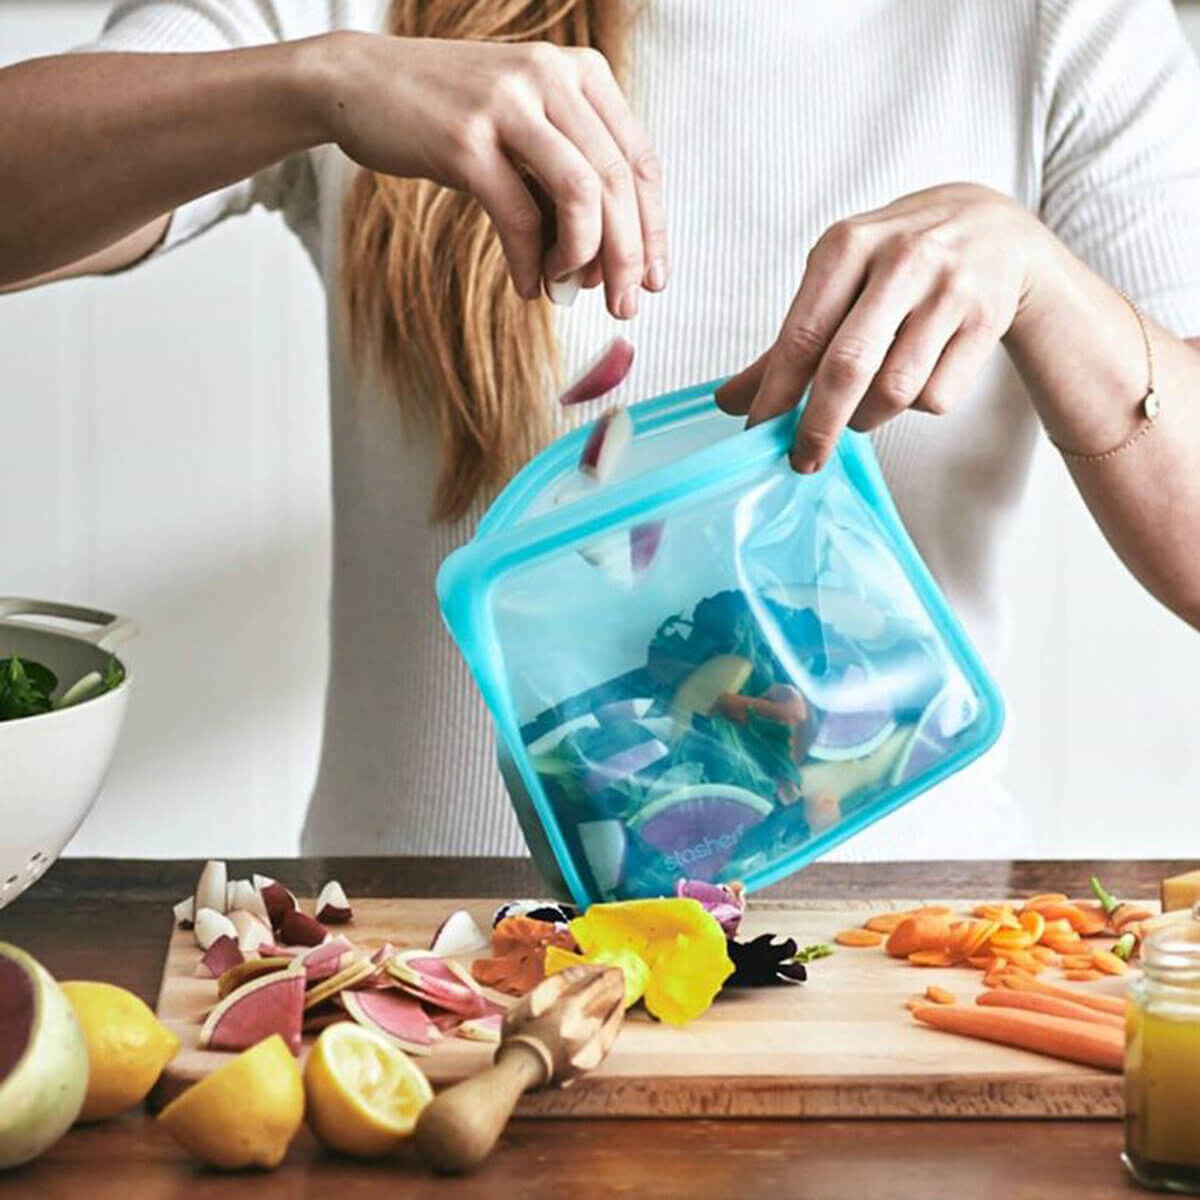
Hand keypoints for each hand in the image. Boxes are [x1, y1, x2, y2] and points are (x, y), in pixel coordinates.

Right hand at [315, 32, 666, 316]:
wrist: (360, 84)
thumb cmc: (448, 116)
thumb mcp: (524, 129)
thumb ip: (567, 180)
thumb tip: (605, 265)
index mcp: (578, 71)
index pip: (640, 160)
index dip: (654, 228)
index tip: (654, 279)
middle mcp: (550, 76)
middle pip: (618, 181)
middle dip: (629, 256)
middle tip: (623, 305)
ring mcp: (507, 103)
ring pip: (582, 193)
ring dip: (585, 259)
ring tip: (571, 293)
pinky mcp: (464, 140)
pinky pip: (519, 215)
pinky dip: (531, 262)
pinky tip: (530, 287)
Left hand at [715, 184, 1048, 470]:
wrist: (993, 227)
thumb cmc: (895, 261)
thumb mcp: (837, 280)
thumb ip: (786, 344)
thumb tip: (729, 402)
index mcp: (847, 246)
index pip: (801, 335)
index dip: (776, 393)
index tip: (759, 431)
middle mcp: (900, 261)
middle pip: (847, 367)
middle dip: (818, 425)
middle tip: (803, 458)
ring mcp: (948, 290)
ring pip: (894, 390)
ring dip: (867, 419)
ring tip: (861, 412)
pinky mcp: (986, 320)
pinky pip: (936, 396)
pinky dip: (914, 408)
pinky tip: (912, 382)